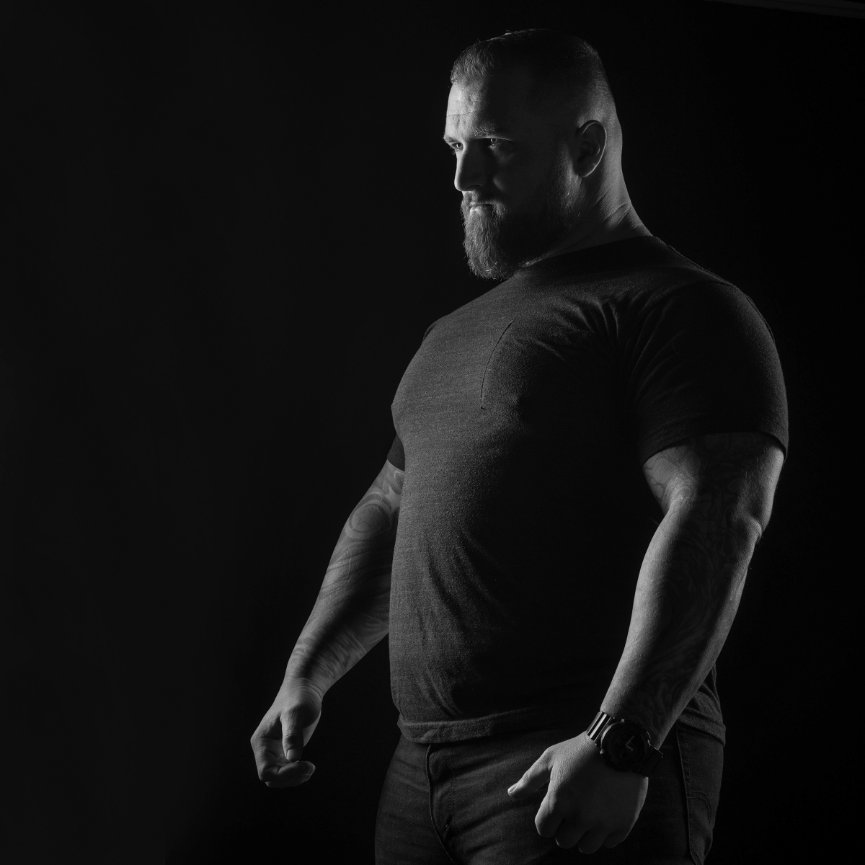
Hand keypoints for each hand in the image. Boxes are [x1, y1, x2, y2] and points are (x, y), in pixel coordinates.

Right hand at [250, 679, 322, 787]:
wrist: (304, 689)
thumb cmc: (298, 698)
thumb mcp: (296, 714)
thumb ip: (292, 736)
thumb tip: (292, 759)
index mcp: (261, 742)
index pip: (265, 771)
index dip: (284, 774)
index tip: (304, 765)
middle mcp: (265, 750)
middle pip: (272, 778)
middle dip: (290, 778)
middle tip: (310, 767)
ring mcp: (275, 752)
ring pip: (279, 778)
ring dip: (294, 778)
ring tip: (310, 768)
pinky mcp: (285, 752)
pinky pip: (287, 772)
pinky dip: (297, 774)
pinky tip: (308, 766)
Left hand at [507, 733, 647, 852]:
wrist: (620, 743)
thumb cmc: (580, 750)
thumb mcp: (551, 759)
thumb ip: (529, 780)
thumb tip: (511, 794)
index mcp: (558, 802)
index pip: (544, 829)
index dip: (547, 819)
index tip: (555, 807)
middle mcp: (580, 817)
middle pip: (564, 841)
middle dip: (565, 827)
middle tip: (573, 809)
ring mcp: (603, 823)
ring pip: (586, 847)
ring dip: (584, 834)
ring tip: (588, 814)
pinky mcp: (623, 824)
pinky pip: (609, 842)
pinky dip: (606, 833)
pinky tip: (605, 814)